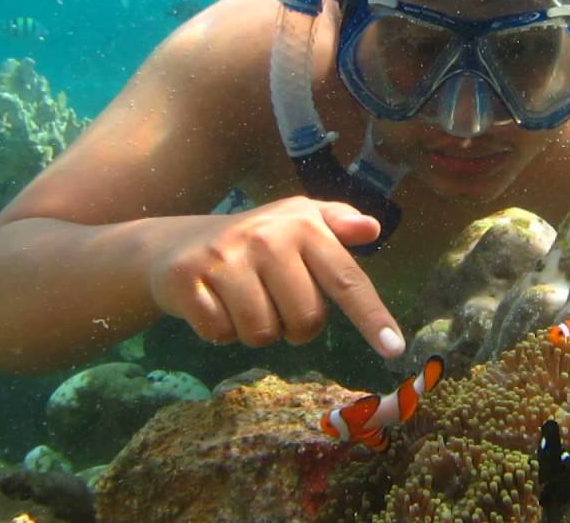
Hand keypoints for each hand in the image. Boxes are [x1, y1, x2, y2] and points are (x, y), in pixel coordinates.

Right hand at [148, 197, 404, 357]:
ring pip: (262, 333)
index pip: (346, 279)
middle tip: (276, 301)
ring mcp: (225, 258)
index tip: (394, 348)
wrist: (176, 244)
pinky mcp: (189, 280)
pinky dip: (221, 331)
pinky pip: (222, 334)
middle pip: (305, 320)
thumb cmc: (255, 240)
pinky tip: (215, 305)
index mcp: (303, 225)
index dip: (372, 316)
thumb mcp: (298, 221)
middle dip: (295, 326)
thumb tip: (372, 227)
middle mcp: (266, 238)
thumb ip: (339, 223)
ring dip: (256, 331)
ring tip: (244, 302)